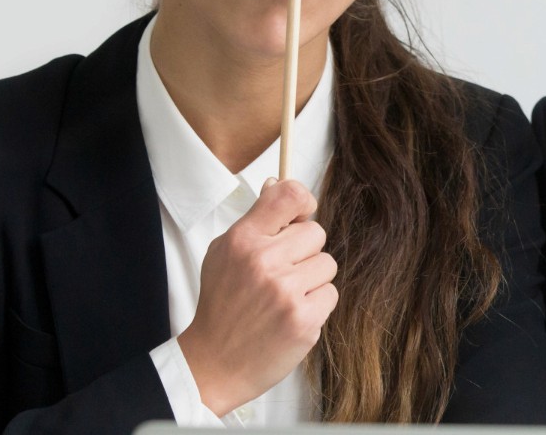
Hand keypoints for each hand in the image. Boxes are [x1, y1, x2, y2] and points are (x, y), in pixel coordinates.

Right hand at [177, 178, 337, 416]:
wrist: (214, 364)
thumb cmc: (222, 305)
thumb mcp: (224, 253)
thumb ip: (255, 218)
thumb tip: (278, 182)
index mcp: (243, 240)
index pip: (289, 196)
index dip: (303, 202)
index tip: (301, 215)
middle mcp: (264, 261)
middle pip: (316, 232)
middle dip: (304, 251)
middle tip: (282, 272)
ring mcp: (285, 292)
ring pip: (326, 264)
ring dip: (312, 280)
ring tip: (285, 297)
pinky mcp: (304, 320)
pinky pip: (331, 294)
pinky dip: (316, 305)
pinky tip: (292, 315)